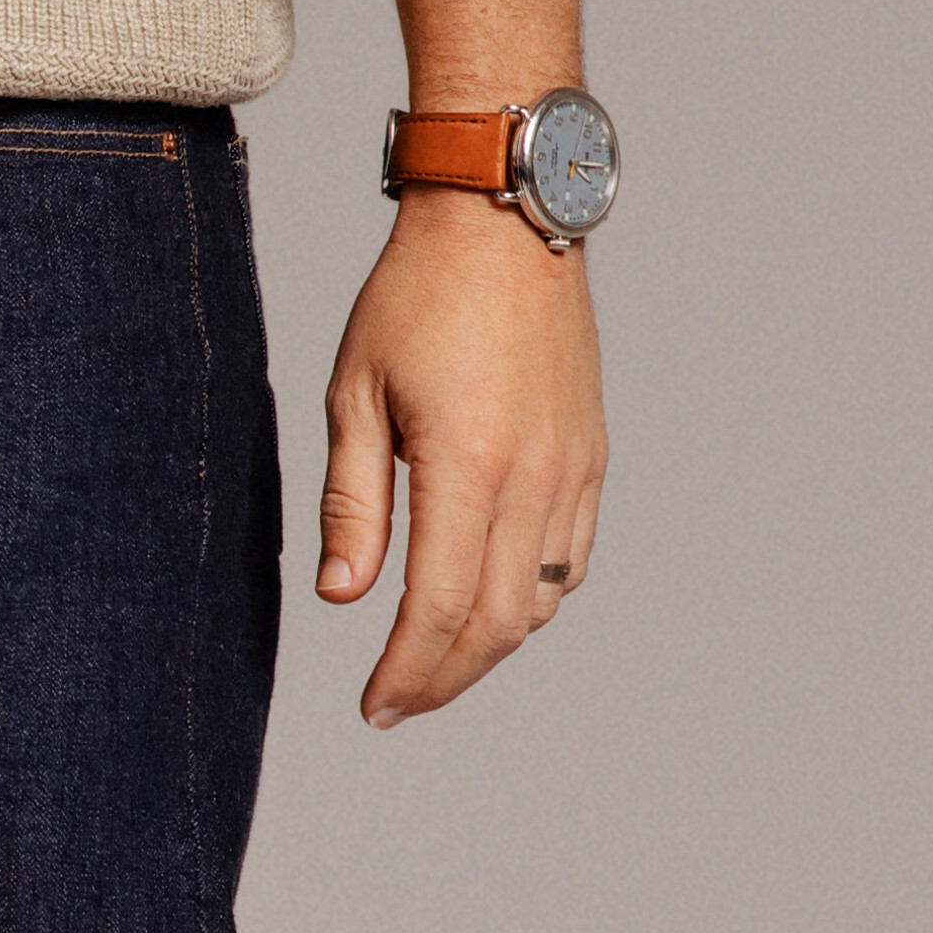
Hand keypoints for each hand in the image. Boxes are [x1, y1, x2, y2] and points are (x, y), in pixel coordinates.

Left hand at [317, 196, 604, 723]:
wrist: (502, 225)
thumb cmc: (414, 298)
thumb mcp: (355, 393)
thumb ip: (354, 502)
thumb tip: (341, 597)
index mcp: (469, 464)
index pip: (438, 607)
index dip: (405, 672)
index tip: (372, 707)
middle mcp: (535, 477)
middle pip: (496, 625)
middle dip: (444, 679)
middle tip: (396, 705)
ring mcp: (573, 470)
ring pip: (539, 601)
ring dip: (486, 647)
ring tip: (431, 662)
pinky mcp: (590, 457)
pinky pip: (570, 560)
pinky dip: (528, 601)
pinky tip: (485, 604)